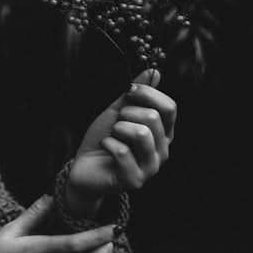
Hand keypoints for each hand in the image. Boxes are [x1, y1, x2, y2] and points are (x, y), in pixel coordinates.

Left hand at [67, 69, 176, 216]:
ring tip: (112, 136)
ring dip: (117, 128)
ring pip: (140, 133)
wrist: (83, 168)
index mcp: (162, 133)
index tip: (128, 90)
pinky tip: (105, 147)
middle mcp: (162, 151)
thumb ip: (134, 95)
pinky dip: (107, 143)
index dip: (148, 93)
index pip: (169, 107)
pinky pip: (123, 151)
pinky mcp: (134, 180)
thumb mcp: (117, 112)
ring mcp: (150, 168)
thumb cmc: (103, 139)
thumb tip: (154, 72)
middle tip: (115, 124)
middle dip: (126, 113)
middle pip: (152, 117)